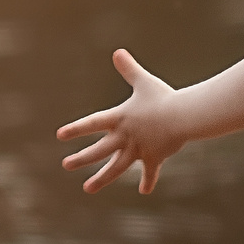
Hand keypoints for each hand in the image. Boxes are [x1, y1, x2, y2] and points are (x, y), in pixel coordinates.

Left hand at [55, 49, 183, 193]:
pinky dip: (148, 181)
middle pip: (98, 150)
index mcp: (119, 118)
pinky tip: (143, 191)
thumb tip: (117, 52)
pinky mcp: (154, 158)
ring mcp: (137, 150)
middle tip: (66, 165)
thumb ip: (129, 69)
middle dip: (81, 158)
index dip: (76, 129)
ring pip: (115, 168)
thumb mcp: (144, 82)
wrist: (182, 116)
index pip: (92, 123)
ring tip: (87, 189)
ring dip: (101, 179)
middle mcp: (124, 137)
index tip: (60, 136)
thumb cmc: (163, 98)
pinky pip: (150, 173)